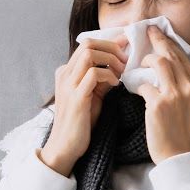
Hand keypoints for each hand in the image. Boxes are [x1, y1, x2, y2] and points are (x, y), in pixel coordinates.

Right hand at [41, 36, 127, 175]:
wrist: (65, 146)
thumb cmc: (80, 122)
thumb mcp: (92, 95)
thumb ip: (101, 79)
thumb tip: (118, 66)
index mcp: (66, 72)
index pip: (87, 44)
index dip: (108, 43)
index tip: (125, 47)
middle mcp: (65, 74)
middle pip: (88, 44)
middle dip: (111, 48)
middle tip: (125, 60)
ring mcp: (68, 85)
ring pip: (89, 54)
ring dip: (111, 59)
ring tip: (121, 71)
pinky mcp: (76, 97)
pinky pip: (93, 73)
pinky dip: (108, 75)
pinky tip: (115, 84)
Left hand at [129, 23, 189, 162]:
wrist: (179, 156)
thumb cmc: (182, 131)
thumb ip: (185, 85)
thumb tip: (168, 64)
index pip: (184, 57)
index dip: (170, 43)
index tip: (159, 33)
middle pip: (172, 54)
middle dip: (157, 40)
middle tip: (147, 31)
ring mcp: (175, 95)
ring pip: (158, 63)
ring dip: (145, 62)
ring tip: (139, 67)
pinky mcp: (159, 104)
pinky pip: (143, 84)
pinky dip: (136, 85)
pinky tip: (133, 87)